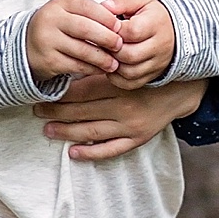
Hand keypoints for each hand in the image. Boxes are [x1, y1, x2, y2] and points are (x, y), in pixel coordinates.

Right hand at [25, 0, 123, 81]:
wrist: (27, 47)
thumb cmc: (55, 29)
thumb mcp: (67, 13)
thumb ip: (89, 15)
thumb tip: (119, 25)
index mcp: (58, 5)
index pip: (87, 6)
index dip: (106, 17)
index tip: (119, 27)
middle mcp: (50, 20)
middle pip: (85, 29)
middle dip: (107, 38)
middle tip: (120, 45)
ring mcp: (48, 41)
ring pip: (82, 50)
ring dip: (102, 58)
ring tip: (114, 62)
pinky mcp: (49, 61)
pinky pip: (76, 66)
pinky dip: (92, 69)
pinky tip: (101, 69)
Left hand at [42, 74, 203, 160]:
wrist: (182, 91)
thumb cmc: (149, 75)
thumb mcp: (127, 65)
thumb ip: (102, 68)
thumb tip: (71, 65)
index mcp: (119, 85)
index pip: (81, 91)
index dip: (60, 93)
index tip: (43, 93)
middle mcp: (123, 107)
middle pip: (82, 111)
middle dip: (56, 112)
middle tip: (37, 110)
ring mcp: (130, 126)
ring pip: (91, 131)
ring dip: (66, 132)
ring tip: (47, 130)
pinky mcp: (137, 139)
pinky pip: (110, 149)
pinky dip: (91, 152)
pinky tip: (73, 152)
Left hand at [104, 0, 175, 85]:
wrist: (171, 29)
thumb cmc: (149, 14)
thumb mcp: (138, 0)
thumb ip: (120, 1)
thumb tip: (104, 7)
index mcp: (156, 24)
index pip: (132, 31)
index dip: (113, 31)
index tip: (105, 27)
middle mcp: (160, 46)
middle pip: (130, 55)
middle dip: (110, 49)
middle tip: (101, 41)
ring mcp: (157, 64)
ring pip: (129, 72)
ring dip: (112, 64)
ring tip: (105, 52)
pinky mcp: (151, 76)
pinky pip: (131, 83)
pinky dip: (116, 78)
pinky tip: (112, 64)